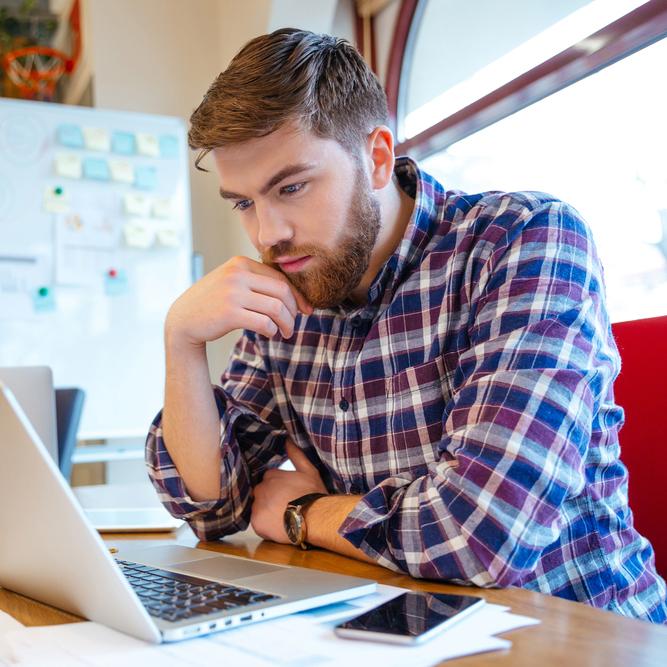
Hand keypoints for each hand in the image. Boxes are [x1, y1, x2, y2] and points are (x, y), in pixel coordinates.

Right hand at [165, 256, 312, 348]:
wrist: (183, 320)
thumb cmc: (214, 303)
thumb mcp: (233, 283)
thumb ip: (257, 282)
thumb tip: (295, 296)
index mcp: (240, 263)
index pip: (279, 277)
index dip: (297, 296)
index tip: (305, 310)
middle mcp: (236, 274)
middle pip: (282, 291)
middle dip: (294, 311)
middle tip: (293, 325)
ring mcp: (232, 293)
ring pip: (276, 308)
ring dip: (287, 324)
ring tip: (286, 333)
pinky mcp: (230, 313)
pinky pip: (264, 322)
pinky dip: (272, 330)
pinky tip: (269, 334)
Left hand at [250, 440, 327, 543]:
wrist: (315, 518)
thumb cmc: (313, 494)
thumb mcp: (308, 470)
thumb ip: (296, 454)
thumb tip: (287, 439)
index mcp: (271, 475)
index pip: (269, 480)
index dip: (279, 488)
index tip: (288, 494)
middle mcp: (261, 489)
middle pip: (262, 494)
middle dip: (271, 499)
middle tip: (286, 507)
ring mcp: (257, 506)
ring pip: (259, 508)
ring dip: (268, 512)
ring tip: (283, 518)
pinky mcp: (256, 522)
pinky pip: (258, 523)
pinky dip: (266, 525)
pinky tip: (279, 526)